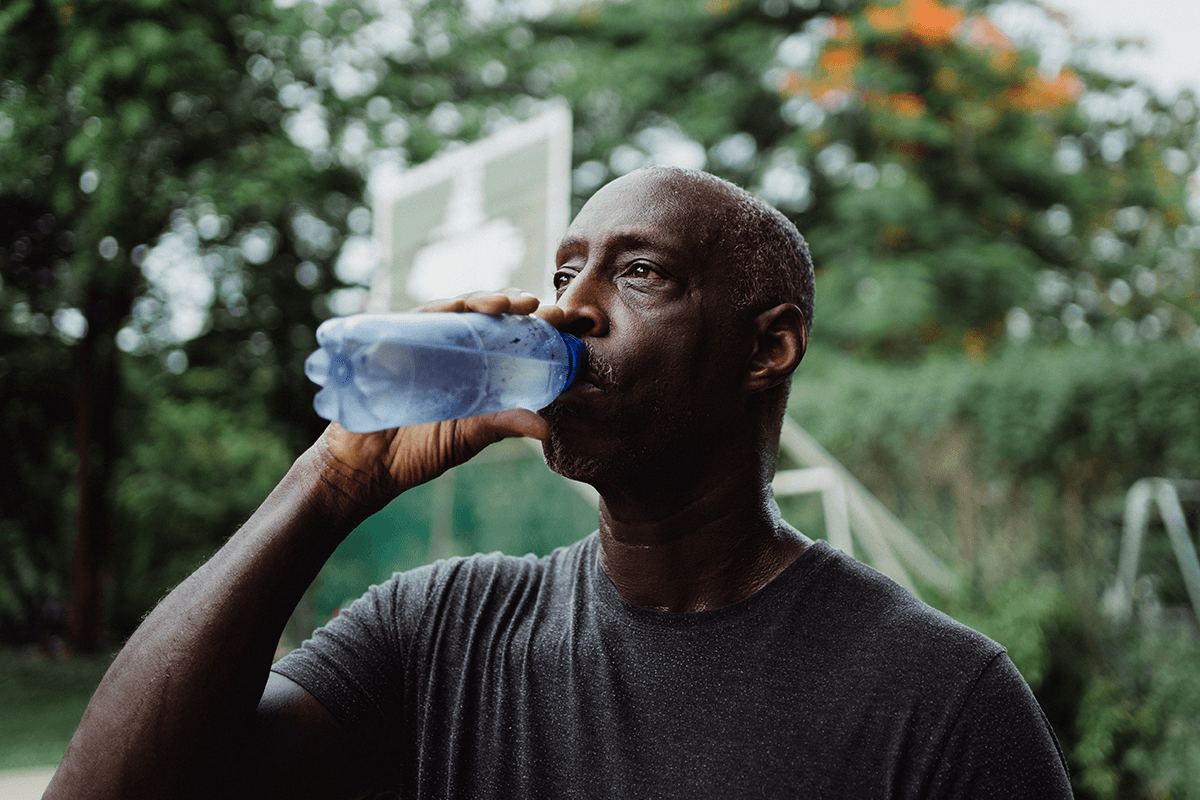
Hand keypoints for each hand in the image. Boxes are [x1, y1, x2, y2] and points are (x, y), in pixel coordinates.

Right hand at [311, 289, 563, 514]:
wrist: (367, 466)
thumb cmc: (420, 449)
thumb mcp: (472, 435)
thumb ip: (505, 424)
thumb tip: (547, 427)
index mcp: (475, 365)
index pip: (509, 335)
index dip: (536, 324)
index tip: (565, 321)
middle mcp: (451, 346)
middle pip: (487, 314)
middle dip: (516, 304)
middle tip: (543, 308)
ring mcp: (423, 341)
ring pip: (457, 308)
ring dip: (484, 300)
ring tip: (509, 304)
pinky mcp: (394, 341)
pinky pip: (418, 317)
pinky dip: (441, 308)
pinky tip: (460, 307)